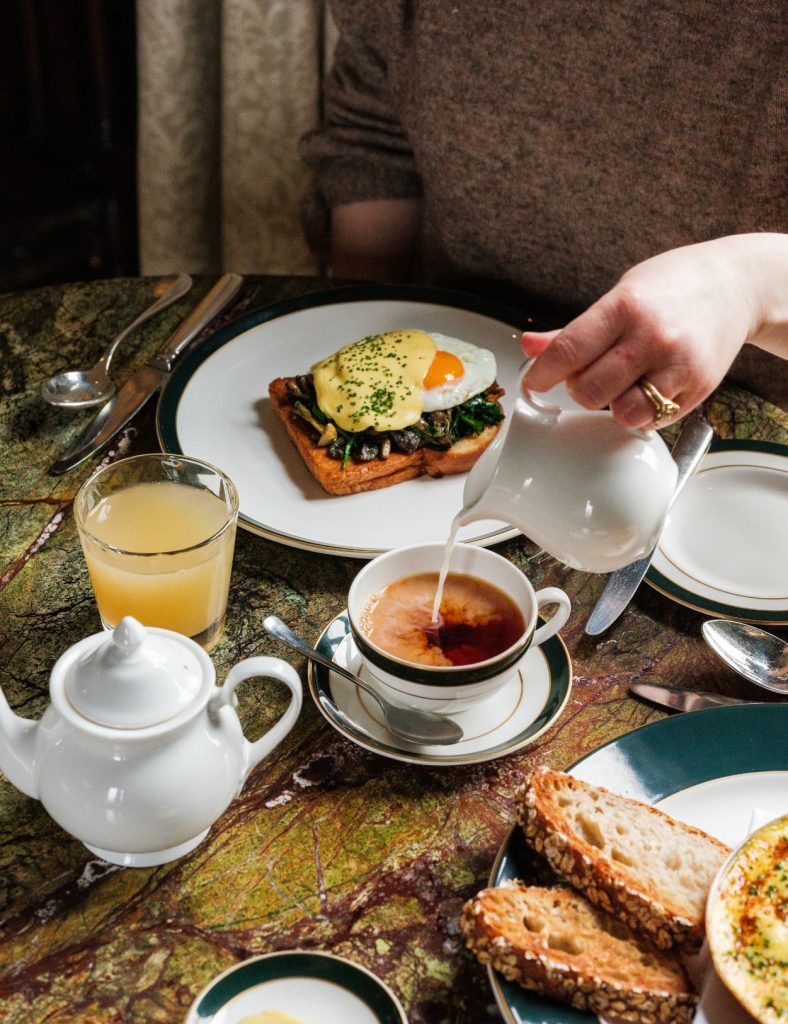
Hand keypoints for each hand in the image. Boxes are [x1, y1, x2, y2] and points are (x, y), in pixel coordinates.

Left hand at [520, 235, 787, 428]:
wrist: (737, 285)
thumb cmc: (673, 287)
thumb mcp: (620, 294)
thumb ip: (573, 331)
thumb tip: (529, 347)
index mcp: (626, 307)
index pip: (569, 351)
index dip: (542, 373)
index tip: (533, 382)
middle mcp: (653, 337)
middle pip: (589, 391)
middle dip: (581, 389)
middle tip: (592, 374)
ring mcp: (678, 366)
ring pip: (623, 414)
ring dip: (614, 406)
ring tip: (623, 383)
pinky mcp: (698, 389)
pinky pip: (654, 420)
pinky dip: (643, 412)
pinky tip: (649, 386)